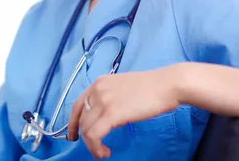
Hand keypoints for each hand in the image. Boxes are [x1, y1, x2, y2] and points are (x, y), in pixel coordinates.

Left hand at [67, 64, 183, 158]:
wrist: (166, 85)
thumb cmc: (151, 88)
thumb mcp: (123, 87)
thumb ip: (110, 97)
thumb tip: (107, 114)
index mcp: (99, 83)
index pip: (77, 105)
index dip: (72, 123)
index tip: (74, 135)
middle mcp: (97, 90)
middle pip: (81, 119)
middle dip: (85, 138)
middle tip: (95, 149)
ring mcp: (103, 101)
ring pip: (86, 130)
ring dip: (92, 146)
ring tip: (102, 153)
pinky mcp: (112, 113)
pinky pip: (94, 135)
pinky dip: (95, 148)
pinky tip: (105, 152)